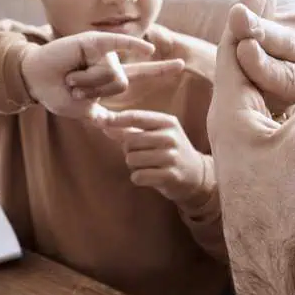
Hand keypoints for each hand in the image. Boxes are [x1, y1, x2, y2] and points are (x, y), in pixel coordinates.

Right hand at [21, 31, 183, 120]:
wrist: (35, 80)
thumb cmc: (56, 93)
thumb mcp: (83, 111)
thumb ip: (104, 118)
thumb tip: (119, 129)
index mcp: (110, 77)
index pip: (140, 73)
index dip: (160, 69)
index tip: (181, 66)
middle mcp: (110, 62)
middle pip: (121, 83)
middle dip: (94, 90)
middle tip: (73, 86)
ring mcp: (102, 52)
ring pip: (111, 74)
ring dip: (86, 81)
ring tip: (70, 76)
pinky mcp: (93, 42)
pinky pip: (117, 43)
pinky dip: (133, 45)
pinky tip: (149, 49)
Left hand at [98, 110, 213, 207]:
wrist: (195, 174)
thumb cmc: (169, 151)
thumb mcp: (155, 134)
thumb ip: (129, 128)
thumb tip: (101, 121)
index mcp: (167, 122)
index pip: (135, 117)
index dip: (115, 119)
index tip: (99, 120)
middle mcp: (170, 137)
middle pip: (129, 141)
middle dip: (128, 150)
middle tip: (142, 154)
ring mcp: (171, 156)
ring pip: (132, 159)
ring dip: (134, 165)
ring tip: (148, 165)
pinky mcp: (170, 175)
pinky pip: (138, 176)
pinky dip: (138, 178)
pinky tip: (150, 177)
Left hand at [207, 0, 294, 294]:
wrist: (276, 263)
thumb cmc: (285, 204)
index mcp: (234, 113)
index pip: (236, 52)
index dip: (248, 17)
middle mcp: (234, 127)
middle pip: (249, 70)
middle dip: (260, 37)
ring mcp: (248, 148)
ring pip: (270, 103)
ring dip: (288, 87)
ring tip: (290, 60)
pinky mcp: (263, 168)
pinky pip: (282, 132)